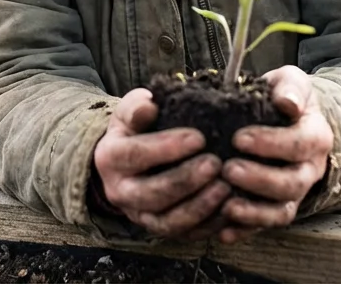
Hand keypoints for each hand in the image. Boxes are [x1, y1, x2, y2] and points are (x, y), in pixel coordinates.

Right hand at [92, 88, 230, 238]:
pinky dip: (209, 225)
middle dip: (186, 181)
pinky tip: (229, 208)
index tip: (198, 137)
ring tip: (225, 187)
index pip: (135, 155)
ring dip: (199, 207)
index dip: (166, 148)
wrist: (126, 162)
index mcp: (111, 158)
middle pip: (152, 194)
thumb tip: (150, 105)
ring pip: (168, 221)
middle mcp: (120, 192)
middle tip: (215, 164)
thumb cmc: (135, 130)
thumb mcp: (129, 113)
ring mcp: (140, 215)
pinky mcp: (160, 229)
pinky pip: (185, 234)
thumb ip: (137, 107)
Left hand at [217, 66, 332, 243]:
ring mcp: (295, 192)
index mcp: (315, 136)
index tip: (239, 138)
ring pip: (283, 211)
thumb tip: (287, 102)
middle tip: (228, 169)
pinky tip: (224, 231)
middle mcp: (310, 168)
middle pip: (293, 184)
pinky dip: (246, 231)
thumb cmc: (283, 97)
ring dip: (255, 212)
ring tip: (226, 206)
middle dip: (260, 180)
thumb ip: (290, 87)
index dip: (272, 144)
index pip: (301, 144)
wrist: (286, 118)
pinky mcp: (277, 207)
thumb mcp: (291, 81)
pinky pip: (266, 226)